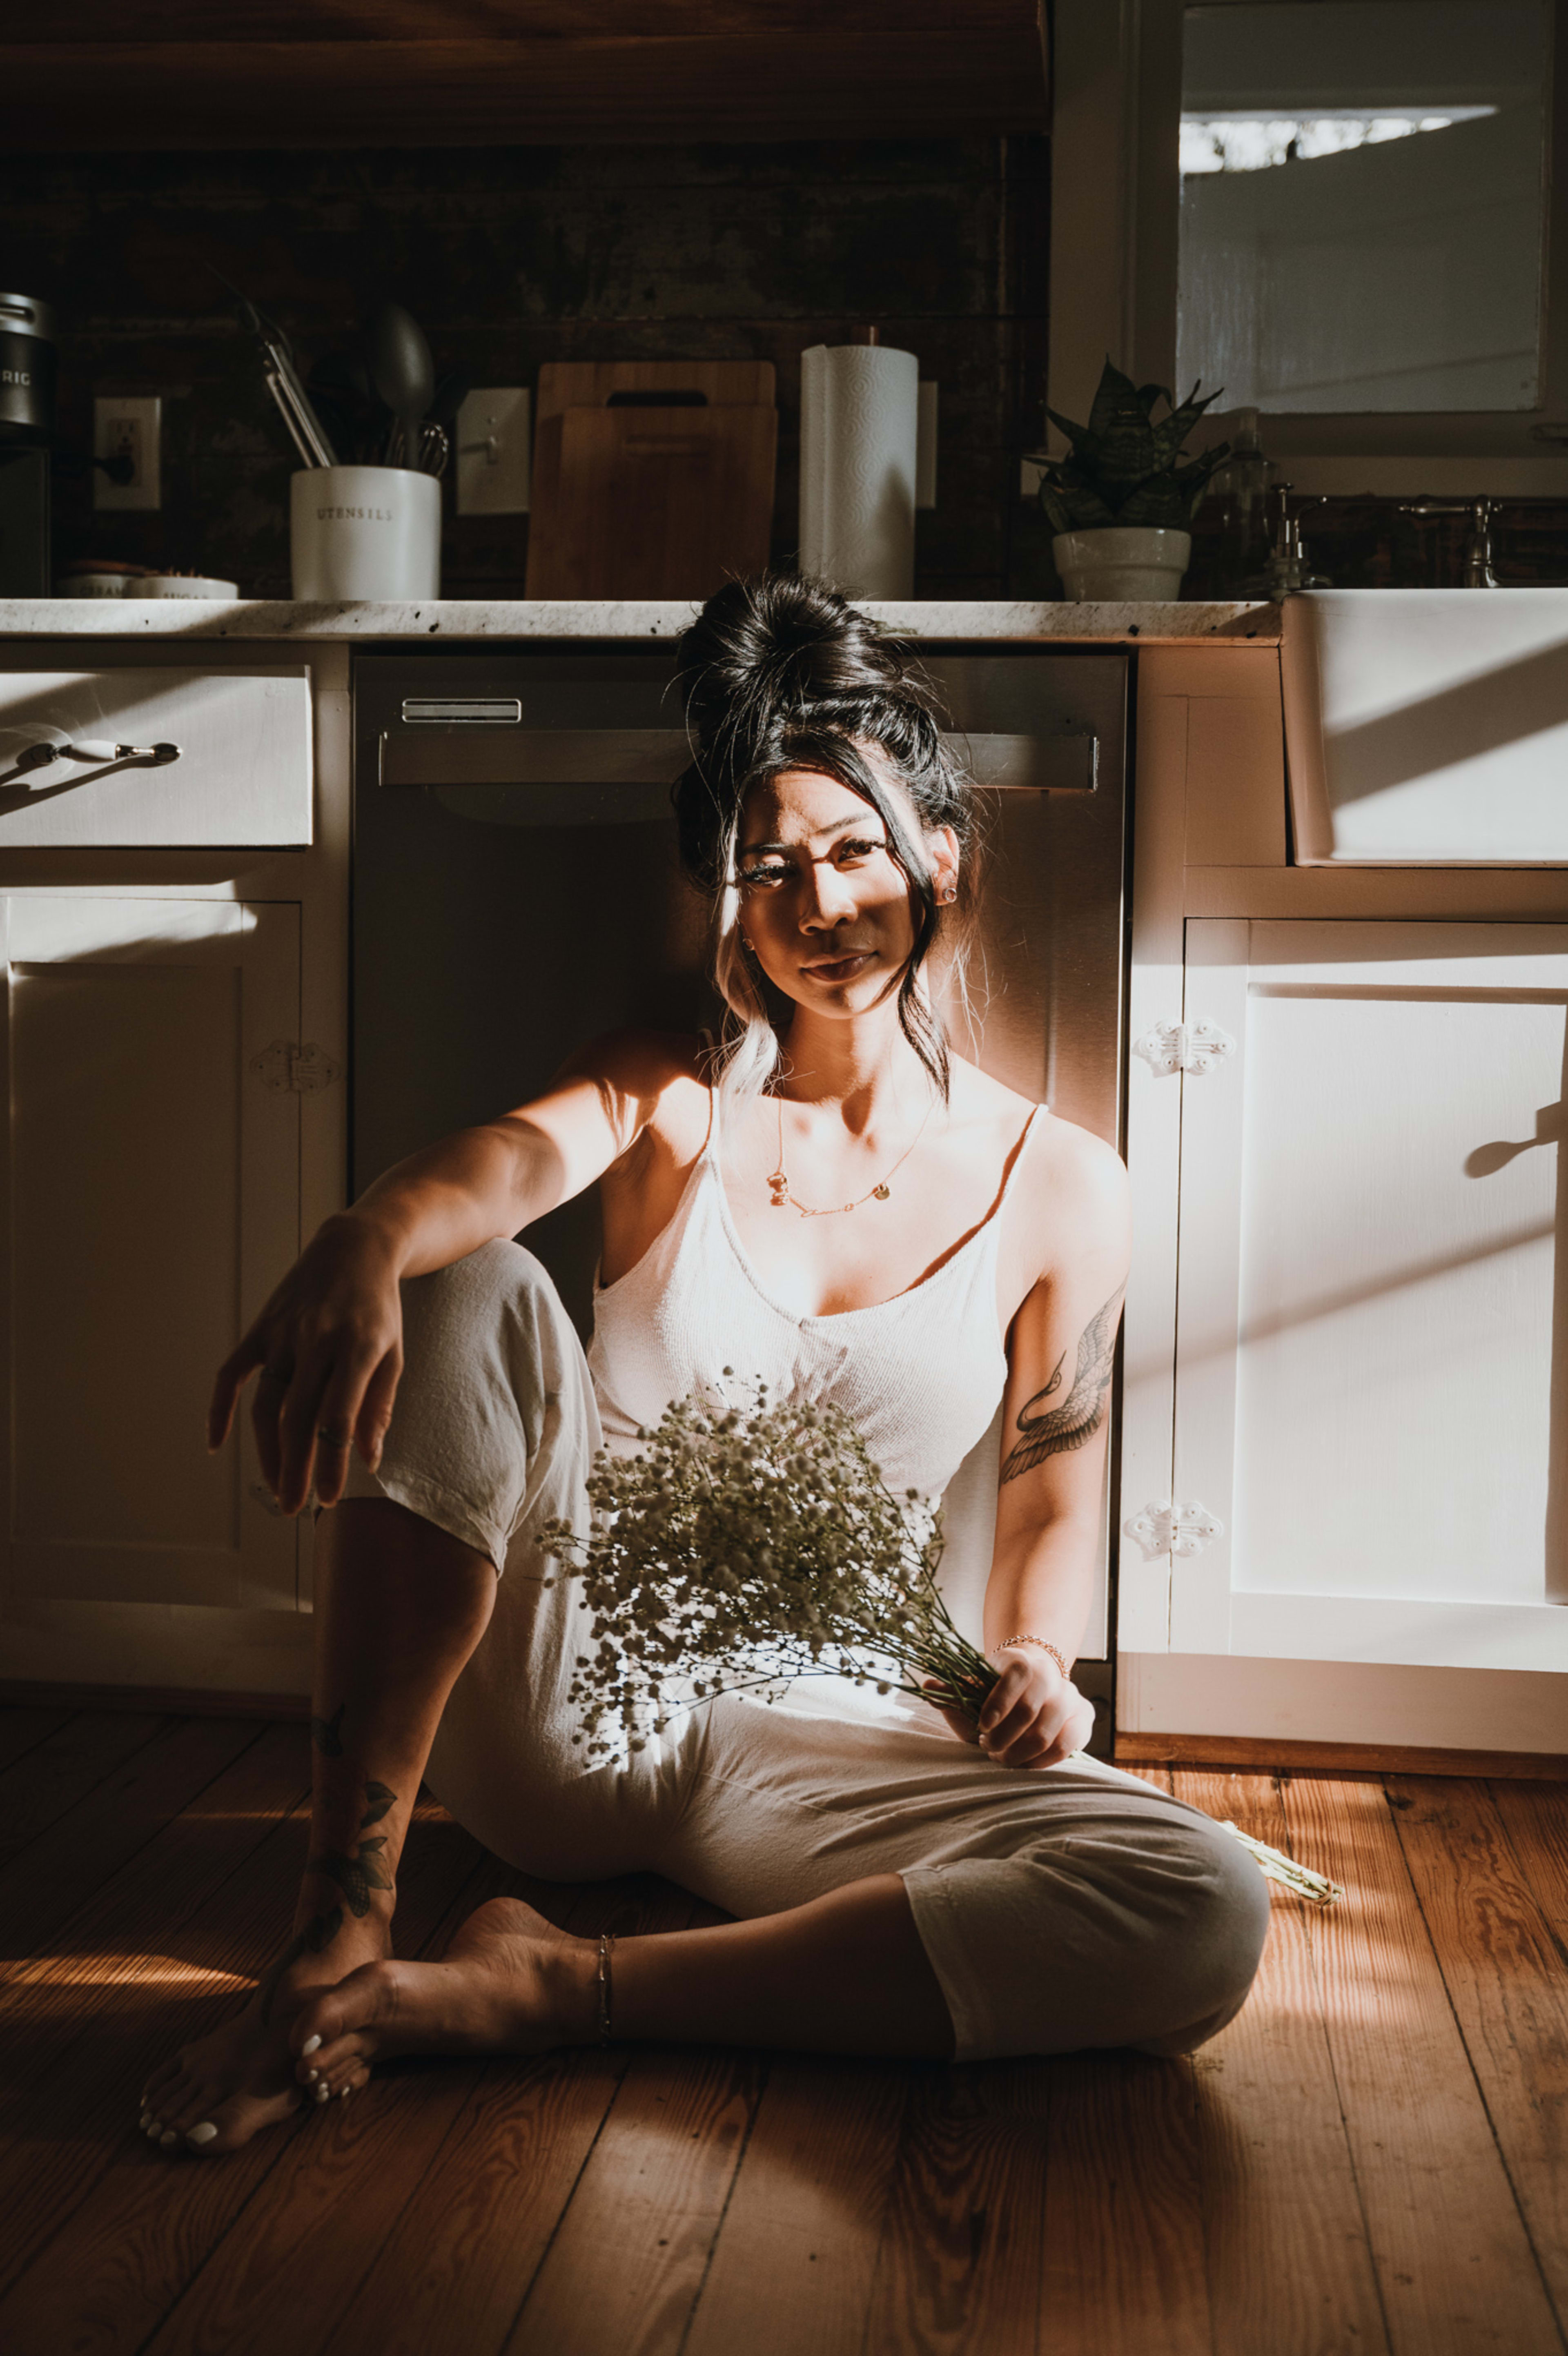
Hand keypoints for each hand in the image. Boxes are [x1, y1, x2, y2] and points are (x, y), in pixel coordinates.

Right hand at [207, 1215, 405, 1516]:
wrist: (353, 1249)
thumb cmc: (380, 1308)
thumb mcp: (393, 1353)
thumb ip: (379, 1407)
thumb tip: (367, 1460)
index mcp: (357, 1348)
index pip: (337, 1419)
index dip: (331, 1463)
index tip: (329, 1499)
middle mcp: (317, 1341)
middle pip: (297, 1418)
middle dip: (294, 1468)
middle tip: (292, 1507)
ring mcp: (283, 1334)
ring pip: (265, 1404)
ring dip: (266, 1450)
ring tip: (274, 1484)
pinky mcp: (261, 1328)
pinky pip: (231, 1374)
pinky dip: (220, 1409)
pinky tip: (215, 1444)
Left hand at [926, 1645, 1094, 1769]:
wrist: (1034, 1687)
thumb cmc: (998, 1694)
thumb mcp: (975, 1689)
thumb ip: (953, 1690)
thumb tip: (928, 1686)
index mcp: (1021, 1661)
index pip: (1015, 1676)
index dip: (997, 1704)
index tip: (981, 1727)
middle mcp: (1051, 1675)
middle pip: (1029, 1712)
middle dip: (1003, 1738)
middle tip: (988, 1748)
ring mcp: (1071, 1696)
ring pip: (1048, 1734)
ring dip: (1020, 1754)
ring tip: (1002, 1758)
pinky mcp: (1083, 1718)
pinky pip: (1067, 1746)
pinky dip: (1042, 1761)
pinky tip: (1024, 1764)